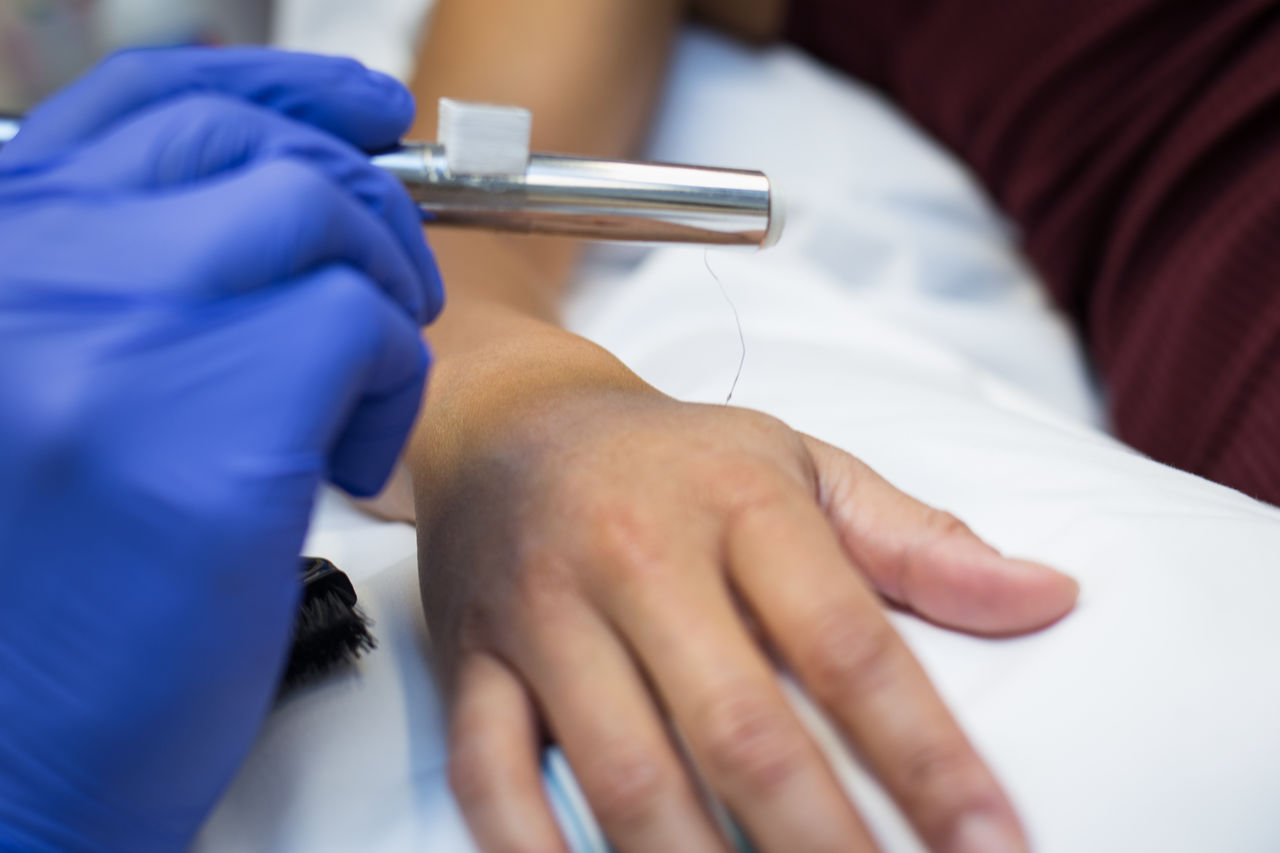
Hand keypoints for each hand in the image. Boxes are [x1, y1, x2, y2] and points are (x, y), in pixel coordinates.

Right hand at [0, 49, 440, 851]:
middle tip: (393, 283)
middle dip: (365, 207)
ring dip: (379, 309)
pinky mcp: (204, 433)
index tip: (361, 108)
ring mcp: (115, 343)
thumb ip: (158, 270)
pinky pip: (360, 332)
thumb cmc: (68, 567)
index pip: (160, 104)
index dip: (282, 92)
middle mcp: (40, 271)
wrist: (31, 734)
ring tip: (349, 403)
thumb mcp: (82, 377)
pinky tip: (340, 462)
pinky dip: (387, 391)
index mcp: (9, 248)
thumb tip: (293, 192)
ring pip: (325, 228)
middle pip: (261, 154)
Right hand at [418, 380, 1076, 852]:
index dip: (929, 759)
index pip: (848, 646)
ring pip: (623, 771)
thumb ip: (918, 540)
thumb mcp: (801, 465)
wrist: (508, 420)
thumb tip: (1051, 596)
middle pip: (740, 729)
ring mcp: (544, 614)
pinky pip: (491, 774)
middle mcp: (638, 558)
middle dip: (823, 844)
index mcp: (739, 506)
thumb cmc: (675, 455)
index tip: (993, 847)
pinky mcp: (474, 660)